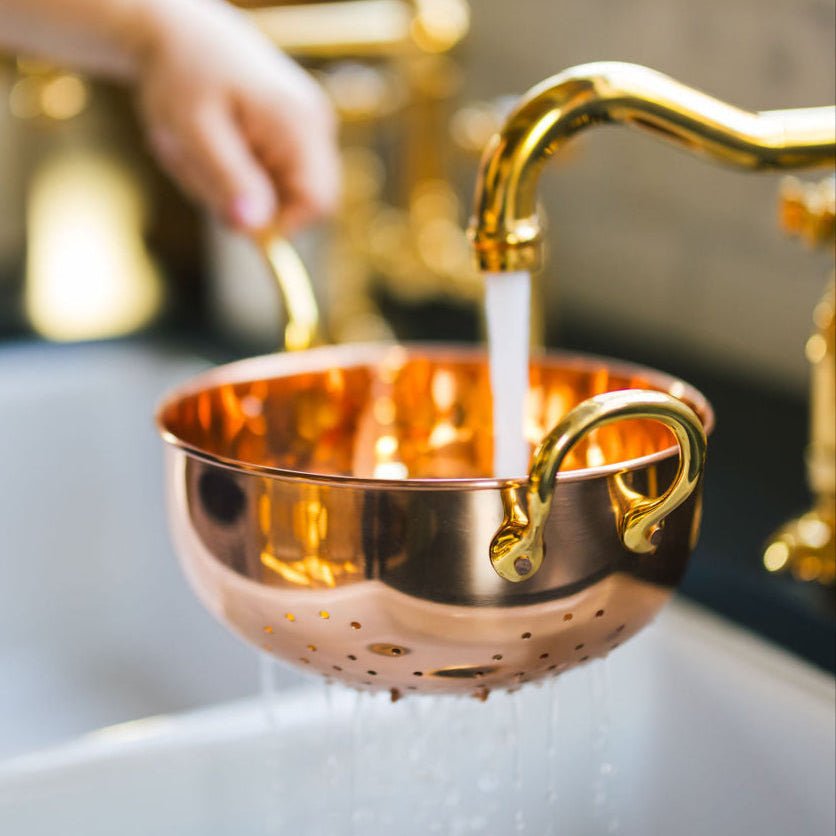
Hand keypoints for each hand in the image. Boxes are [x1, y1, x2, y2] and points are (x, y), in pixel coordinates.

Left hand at [137, 0, 338, 234]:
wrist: (178, 30)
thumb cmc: (181, 74)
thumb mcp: (194, 131)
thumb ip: (228, 179)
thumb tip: (255, 228)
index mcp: (299, 122)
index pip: (318, 202)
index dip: (281, 224)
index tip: (231, 216)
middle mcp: (316, 124)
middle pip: (301, 201)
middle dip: (252, 203)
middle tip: (201, 172)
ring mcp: (309, 125)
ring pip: (283, 192)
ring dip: (238, 188)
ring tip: (200, 153)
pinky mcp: (294, 129)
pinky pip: (275, 175)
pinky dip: (240, 173)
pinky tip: (215, 147)